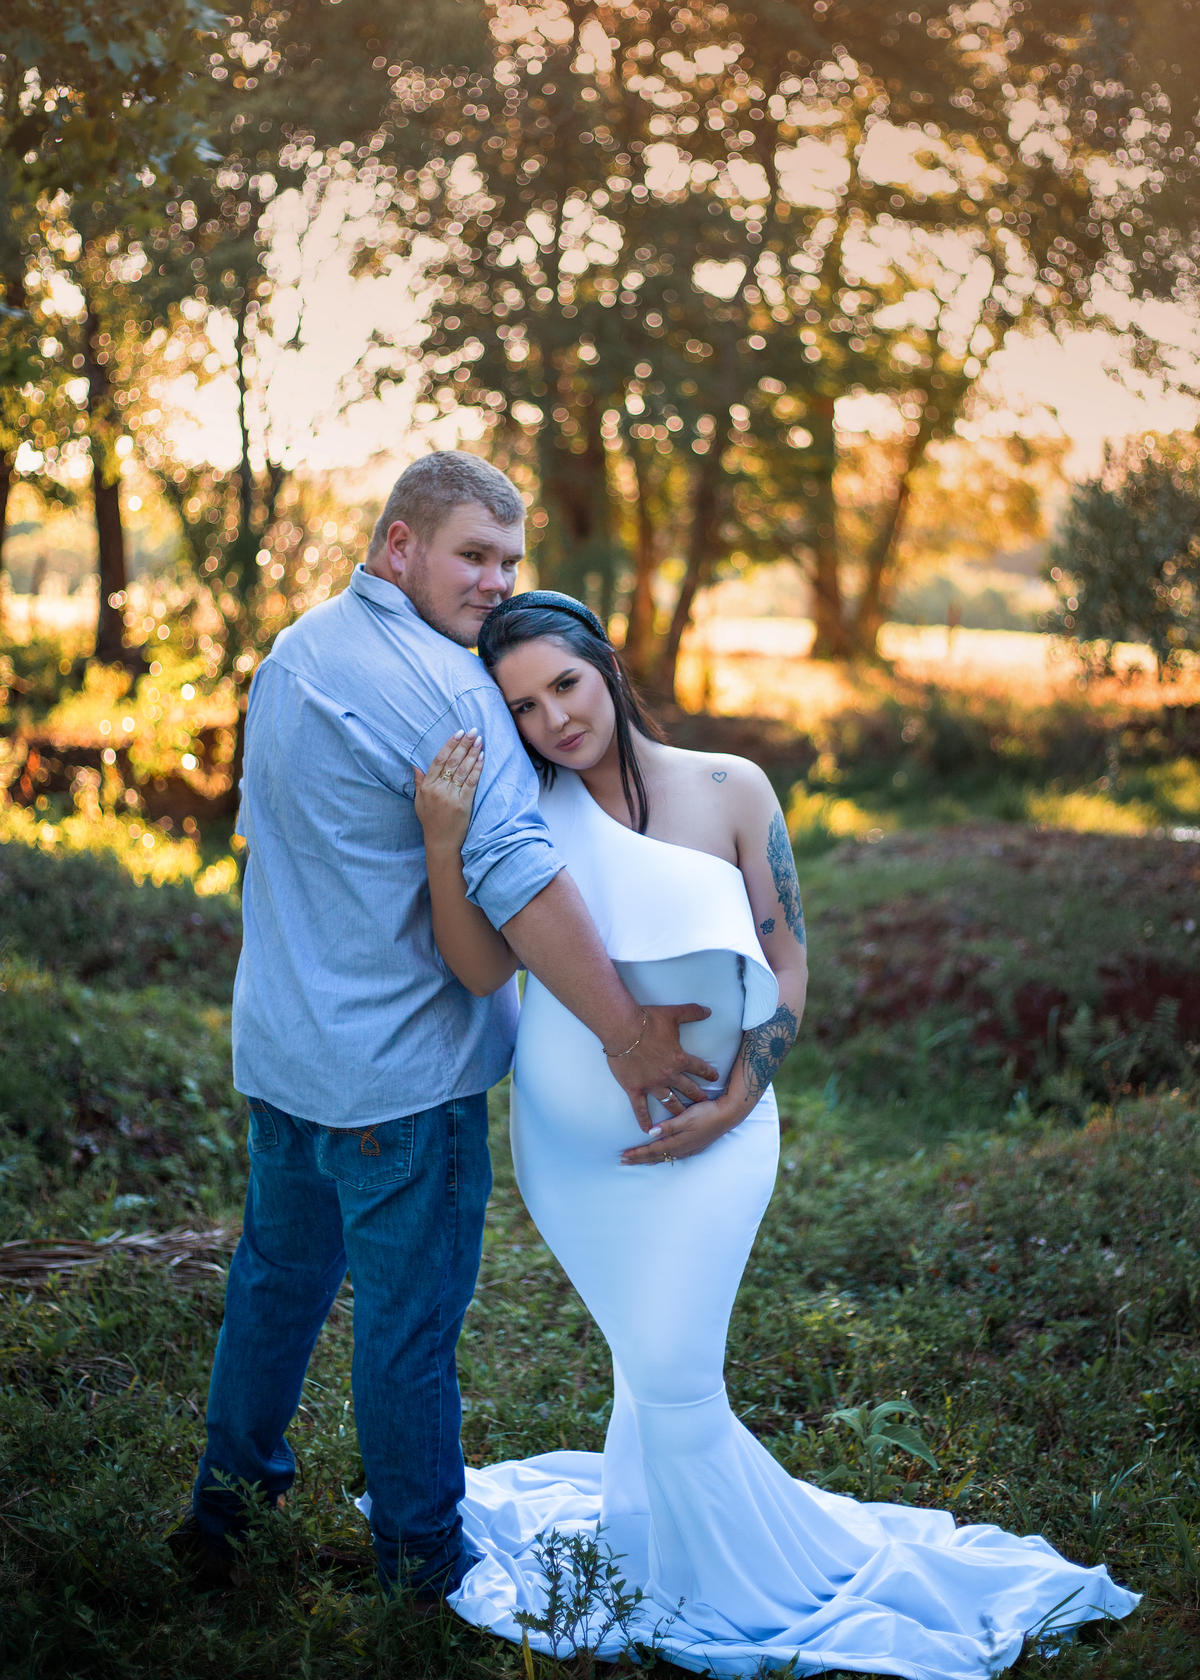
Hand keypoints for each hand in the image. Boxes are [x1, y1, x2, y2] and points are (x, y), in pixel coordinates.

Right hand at [413, 731, 482, 850]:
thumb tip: (415, 766)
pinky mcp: (463, 804)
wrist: (441, 842)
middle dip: (464, 744)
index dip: (449, 745)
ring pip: (463, 770)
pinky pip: (471, 782)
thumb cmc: (430, 821)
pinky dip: (477, 769)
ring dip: (472, 753)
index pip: (439, 760)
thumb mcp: (419, 801)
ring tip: (480, 740)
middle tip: (473, 731)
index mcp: (427, 786)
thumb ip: (419, 782)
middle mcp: (438, 789)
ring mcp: (451, 796)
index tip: (458, 733)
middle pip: (453, 762)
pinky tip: (482, 758)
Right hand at [605, 1003, 717, 1131]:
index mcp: (680, 1059)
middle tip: (705, 1103)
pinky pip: (641, 1109)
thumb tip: (708, 1010)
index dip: (708, 1072)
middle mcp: (669, 1075)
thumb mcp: (674, 1013)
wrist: (622, 1028)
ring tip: (684, 1117)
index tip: (714, 1077)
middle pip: (688, 1089)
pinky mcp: (635, 1089)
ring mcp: (652, 1084)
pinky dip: (645, 1120)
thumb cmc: (647, 1021)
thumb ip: (693, 1012)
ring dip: (678, 1109)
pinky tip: (648, 1130)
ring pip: (669, 1102)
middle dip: (698, 1096)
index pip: (699, 1068)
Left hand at [620, 1090, 745, 1165]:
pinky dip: (663, 1157)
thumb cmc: (706, 1113)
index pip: (652, 1150)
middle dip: (639, 1159)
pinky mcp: (694, 1145)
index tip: (623, 1156)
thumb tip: (650, 1133)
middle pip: (656, 1156)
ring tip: (639, 1161)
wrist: (728, 1115)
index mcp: (677, 1141)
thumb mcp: (686, 1117)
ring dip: (650, 1159)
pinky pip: (674, 1155)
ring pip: (664, 1156)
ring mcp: (689, 1148)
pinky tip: (662, 1156)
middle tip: (624, 1162)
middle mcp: (681, 1148)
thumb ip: (668, 1126)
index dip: (637, 1153)